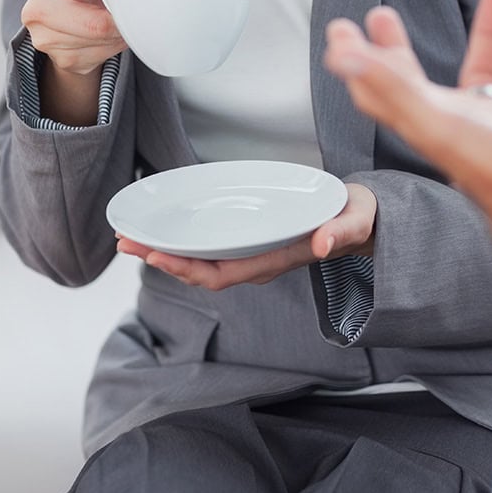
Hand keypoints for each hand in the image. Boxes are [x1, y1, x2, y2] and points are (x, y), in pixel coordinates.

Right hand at [21, 0, 125, 123]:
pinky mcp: (62, 60)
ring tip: (118, 19)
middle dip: (120, 17)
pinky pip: (102, 56)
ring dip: (120, 32)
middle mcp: (38, 10)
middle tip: (131, 8)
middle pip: (99, 23)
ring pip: (104, 41)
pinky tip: (110, 36)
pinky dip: (114, 46)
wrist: (63, 21)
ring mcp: (47, 40)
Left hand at [116, 181, 376, 288]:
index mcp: (277, 259)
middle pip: (201, 271)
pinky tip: (166, 232)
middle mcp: (260, 263)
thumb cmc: (356, 219)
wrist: (365, 221)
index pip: (222, 273)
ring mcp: (255, 255)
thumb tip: (322, 244)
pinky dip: (184, 244)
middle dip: (163, 260)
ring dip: (167, 253)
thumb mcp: (354, 222)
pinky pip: (211, 250)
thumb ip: (340, 232)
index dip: (186, 267)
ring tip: (134, 239)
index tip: (157, 254)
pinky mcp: (253, 243)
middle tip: (126, 242)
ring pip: (202, 263)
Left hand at [324, 0, 491, 279]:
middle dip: (397, 47)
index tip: (340, 27)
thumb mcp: (437, 122)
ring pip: (486, 73)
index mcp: (425, 122)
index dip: (357, 58)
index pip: (378, 86)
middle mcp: (455, 125)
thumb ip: (390, 87)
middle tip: (381, 14)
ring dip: (489, 32)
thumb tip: (339, 57)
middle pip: (418, 80)